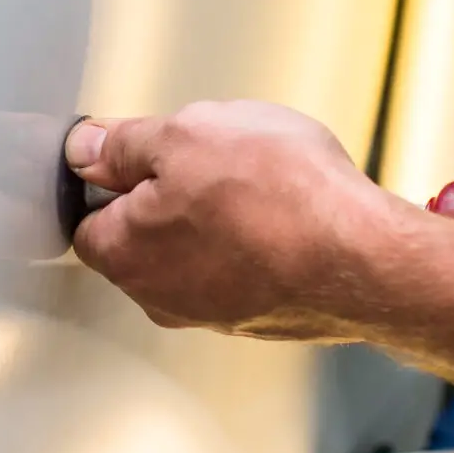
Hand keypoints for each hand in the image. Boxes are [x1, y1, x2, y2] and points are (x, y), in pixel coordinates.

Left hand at [64, 102, 410, 337]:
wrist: (366, 259)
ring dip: (218, 217)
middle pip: (143, 237)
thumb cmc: (280, 198)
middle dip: (168, 196)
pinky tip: (286, 213)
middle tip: (211, 161)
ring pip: (197, 251)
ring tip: (258, 184)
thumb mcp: (185, 135)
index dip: (111, 176)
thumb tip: (89, 147)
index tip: (142, 151)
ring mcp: (214, 314)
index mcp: (124, 254)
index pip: (87, 218)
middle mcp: (160, 298)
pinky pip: (243, 268)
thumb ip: (124, 143)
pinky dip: (257, 241)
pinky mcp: (262, 317)